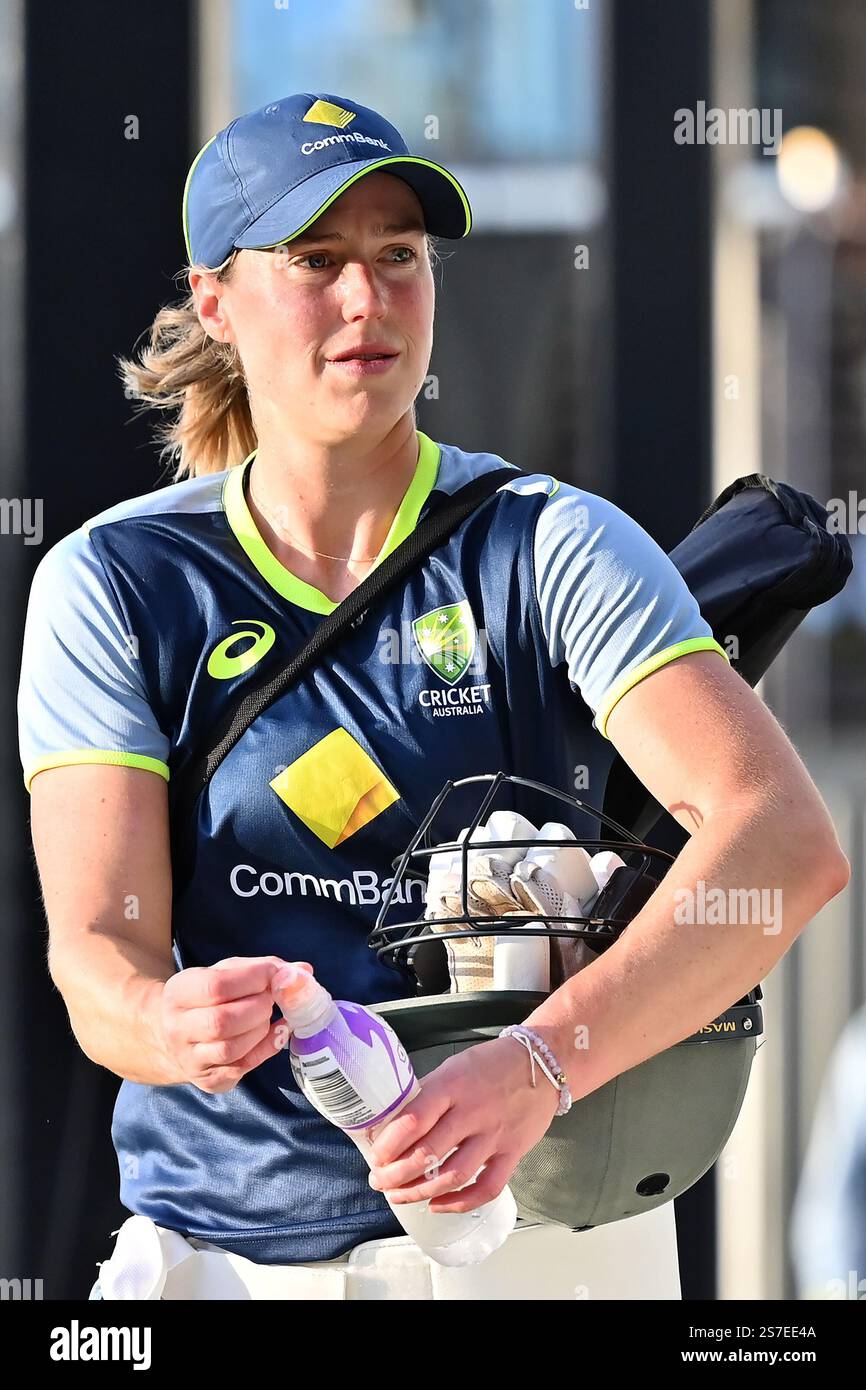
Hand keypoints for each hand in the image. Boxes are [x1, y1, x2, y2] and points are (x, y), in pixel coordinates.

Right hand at [156, 955, 311, 1093]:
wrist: (177, 1036)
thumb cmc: (209, 997)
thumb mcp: (226, 973)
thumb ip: (263, 967)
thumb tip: (304, 972)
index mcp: (179, 993)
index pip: (216, 986)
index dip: (253, 978)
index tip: (273, 974)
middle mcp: (177, 1028)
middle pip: (222, 1021)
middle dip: (258, 1007)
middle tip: (270, 999)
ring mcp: (190, 1058)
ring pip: (231, 1048)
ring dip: (261, 1029)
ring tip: (267, 1016)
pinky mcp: (208, 1080)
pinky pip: (242, 1068)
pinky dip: (267, 1049)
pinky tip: (277, 1033)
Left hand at [366, 1036, 559, 1212]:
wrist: (544, 1063)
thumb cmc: (493, 1063)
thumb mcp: (455, 1066)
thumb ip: (429, 1093)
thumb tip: (396, 1122)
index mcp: (453, 1085)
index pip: (413, 1120)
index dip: (389, 1144)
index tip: (376, 1156)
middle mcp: (473, 1111)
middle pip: (428, 1153)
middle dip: (396, 1174)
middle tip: (380, 1180)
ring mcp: (495, 1135)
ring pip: (452, 1175)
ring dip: (420, 1191)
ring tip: (400, 1195)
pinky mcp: (513, 1153)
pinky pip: (486, 1187)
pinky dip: (460, 1203)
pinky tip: (438, 1205)